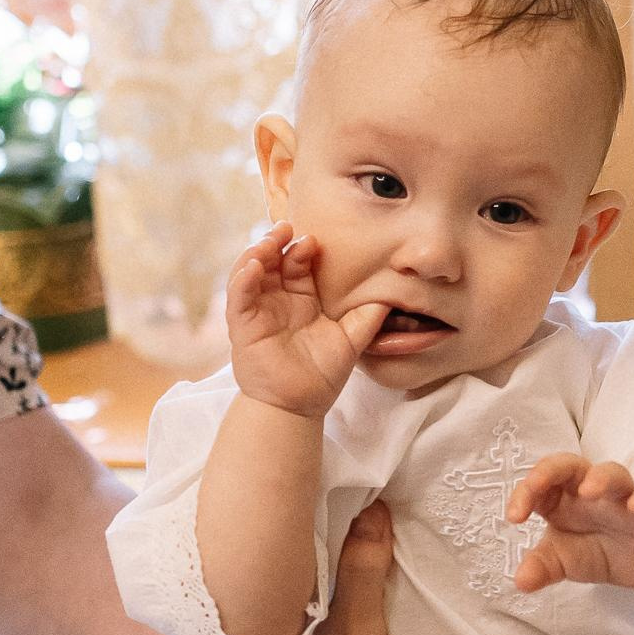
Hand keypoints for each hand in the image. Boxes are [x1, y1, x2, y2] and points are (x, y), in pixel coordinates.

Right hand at [226, 225, 389, 419]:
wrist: (299, 407)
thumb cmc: (323, 375)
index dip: (303, 250)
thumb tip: (395, 293)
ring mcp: (258, 311)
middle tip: (288, 227)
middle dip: (278, 241)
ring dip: (257, 252)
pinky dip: (243, 278)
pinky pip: (238, 297)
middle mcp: (277, 301)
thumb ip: (370, 315)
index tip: (314, 240)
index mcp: (302, 300)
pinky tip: (254, 265)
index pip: (299, 265)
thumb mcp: (353, 339)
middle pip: (273, 261)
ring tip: (270, 239)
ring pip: (251, 271)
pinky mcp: (242, 326)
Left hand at [506, 456, 633, 595]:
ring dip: (600, 478)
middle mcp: (589, 490)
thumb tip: (521, 582)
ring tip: (588, 491)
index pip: (540, 484)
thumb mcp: (563, 561)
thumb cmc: (595, 551)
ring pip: (612, 474)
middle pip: (570, 465)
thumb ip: (542, 567)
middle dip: (551, 470)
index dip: (524, 493)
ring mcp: (621, 497)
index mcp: (561, 498)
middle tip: (536, 484)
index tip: (515, 517)